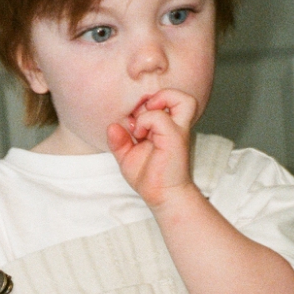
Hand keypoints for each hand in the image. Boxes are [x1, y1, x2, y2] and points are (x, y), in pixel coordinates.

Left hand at [107, 89, 197, 210]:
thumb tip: (111, 126)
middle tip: (143, 114)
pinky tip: (139, 135)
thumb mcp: (127, 157)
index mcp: (167, 126)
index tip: (134, 121)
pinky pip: (159, 116)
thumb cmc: (149, 178)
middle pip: (181, 96)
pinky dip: (145, 120)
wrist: (162, 197)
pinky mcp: (174, 138)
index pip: (164, 100)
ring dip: (160, 102)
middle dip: (159, 96)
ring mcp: (177, 131)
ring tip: (145, 119)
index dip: (146, 103)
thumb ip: (119, 140)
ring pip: (182, 98)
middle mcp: (175, 126)